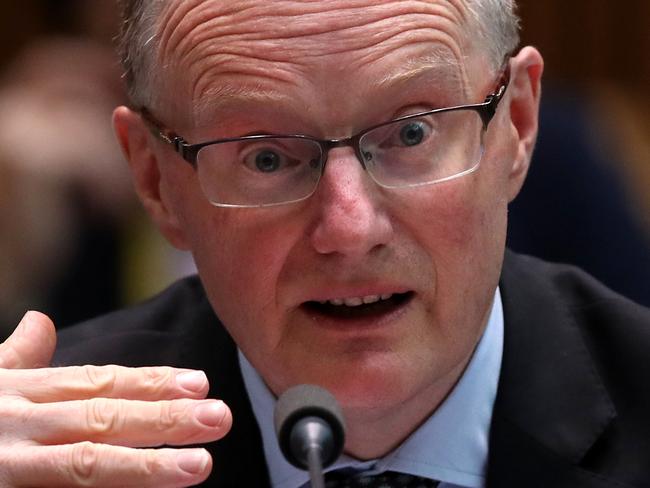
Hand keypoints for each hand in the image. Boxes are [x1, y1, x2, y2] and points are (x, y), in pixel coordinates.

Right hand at [0, 311, 231, 486]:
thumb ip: (16, 359)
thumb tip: (45, 320)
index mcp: (20, 391)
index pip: (98, 380)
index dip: (150, 381)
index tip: (198, 382)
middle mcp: (16, 419)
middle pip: (103, 414)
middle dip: (165, 416)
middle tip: (221, 417)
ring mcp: (5, 458)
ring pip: (86, 460)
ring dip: (146, 463)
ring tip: (200, 466)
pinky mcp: (0, 486)